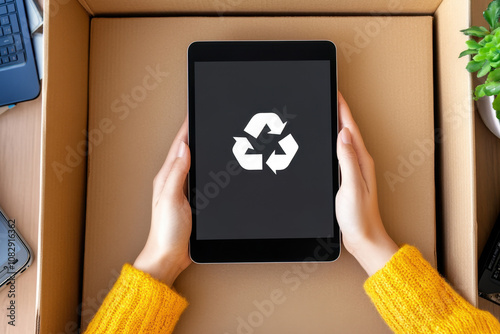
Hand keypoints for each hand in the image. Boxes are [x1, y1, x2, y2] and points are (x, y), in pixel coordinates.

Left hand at [133, 118, 191, 285]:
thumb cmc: (165, 232)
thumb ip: (177, 174)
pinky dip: (205, 166)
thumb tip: (184, 149)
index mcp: (166, 177)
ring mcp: (182, 191)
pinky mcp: (191, 200)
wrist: (168, 256)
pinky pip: (199, 177)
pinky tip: (211, 165)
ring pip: (193, 162)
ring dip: (199, 148)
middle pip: (185, 151)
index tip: (193, 113)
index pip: (179, 146)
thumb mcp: (171, 199)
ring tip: (207, 134)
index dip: (187, 128)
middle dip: (194, 133)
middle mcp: (173, 181)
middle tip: (202, 118)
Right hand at [335, 92, 398, 275]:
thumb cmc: (359, 217)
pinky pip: (341, 153)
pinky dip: (334, 142)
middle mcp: (360, 162)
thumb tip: (342, 134)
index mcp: (362, 161)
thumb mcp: (352, 186)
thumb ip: (347, 159)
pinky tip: (329, 142)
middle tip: (330, 96)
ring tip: (329, 112)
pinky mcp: (348, 178)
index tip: (336, 93)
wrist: (363, 238)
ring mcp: (354, 170)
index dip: (343, 110)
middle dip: (339, 112)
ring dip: (338, 125)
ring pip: (344, 140)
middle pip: (348, 130)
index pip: (350, 129)